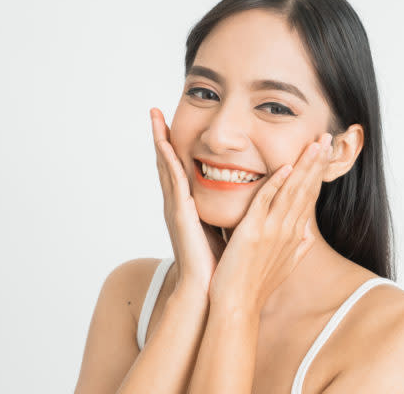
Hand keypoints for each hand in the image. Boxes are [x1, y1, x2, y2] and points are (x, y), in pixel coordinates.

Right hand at [151, 107, 225, 292]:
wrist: (209, 292)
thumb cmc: (219, 266)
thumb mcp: (226, 231)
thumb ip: (231, 214)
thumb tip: (248, 203)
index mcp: (189, 208)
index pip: (182, 171)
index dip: (177, 148)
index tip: (174, 125)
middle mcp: (179, 205)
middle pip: (168, 163)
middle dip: (162, 136)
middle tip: (155, 111)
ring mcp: (176, 208)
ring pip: (166, 166)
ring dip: (160, 140)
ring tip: (154, 116)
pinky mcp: (180, 215)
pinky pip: (173, 181)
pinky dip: (168, 160)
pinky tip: (165, 143)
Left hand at [208, 132, 333, 311]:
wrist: (237, 305)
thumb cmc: (256, 287)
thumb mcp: (283, 266)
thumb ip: (296, 247)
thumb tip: (308, 236)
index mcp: (293, 235)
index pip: (309, 197)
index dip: (318, 174)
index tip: (325, 154)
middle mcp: (287, 230)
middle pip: (306, 189)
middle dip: (317, 162)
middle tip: (327, 138)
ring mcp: (272, 230)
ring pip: (292, 191)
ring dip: (304, 166)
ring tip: (315, 144)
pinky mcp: (253, 232)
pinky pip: (266, 202)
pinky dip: (276, 183)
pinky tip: (286, 166)